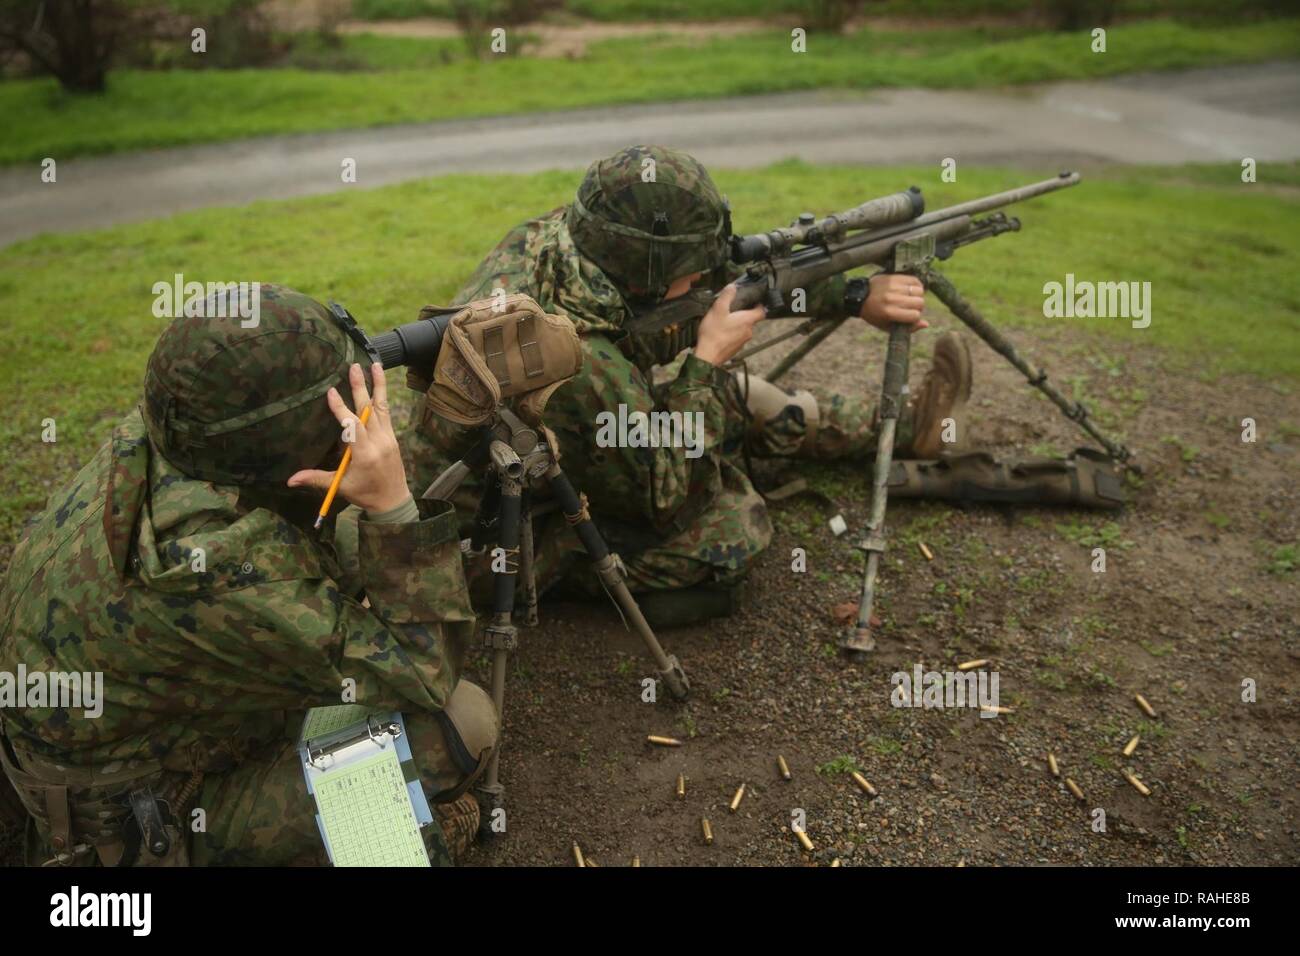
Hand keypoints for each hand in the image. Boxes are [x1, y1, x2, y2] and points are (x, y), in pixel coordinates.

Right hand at [287, 362, 411, 514]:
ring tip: (374, 364)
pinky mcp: (392, 436)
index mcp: (365, 455)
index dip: (341, 409)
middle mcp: (379, 442)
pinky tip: (380, 380)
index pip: (352, 426)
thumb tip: (289, 480)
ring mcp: (388, 437)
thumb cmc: (365, 494)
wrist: (393, 501)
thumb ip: (316, 479)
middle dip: (360, 387)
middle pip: (368, 411)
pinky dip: (383, 396)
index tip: (331, 392)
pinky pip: (387, 412)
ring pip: (382, 407)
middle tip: (353, 367)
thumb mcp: (340, 486)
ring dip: (378, 385)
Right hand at [694, 284, 767, 365]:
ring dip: (736, 324)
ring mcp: (742, 342)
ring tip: (724, 322)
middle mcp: (748, 332)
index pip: (762, 311)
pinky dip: (731, 334)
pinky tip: (720, 333)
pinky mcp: (736, 349)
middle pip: (751, 320)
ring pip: (743, 329)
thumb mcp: (718, 309)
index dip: (759, 305)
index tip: (753, 301)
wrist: (707, 356)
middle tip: (732, 310)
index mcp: (747, 320)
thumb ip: (727, 296)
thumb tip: (732, 287)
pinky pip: (737, 338)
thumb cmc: (713, 334)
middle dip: (743, 314)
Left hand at [862, 273, 928, 332]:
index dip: (915, 317)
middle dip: (918, 307)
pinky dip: (916, 285)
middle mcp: (892, 299)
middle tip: (910, 307)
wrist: (859, 296)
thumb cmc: (874, 314)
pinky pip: (915, 280)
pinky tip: (910, 289)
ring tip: (909, 298)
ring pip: (919, 291)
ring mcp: (894, 287)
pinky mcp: (894, 277)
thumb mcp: (886, 326)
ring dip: (917, 295)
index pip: (915, 315)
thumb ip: (907, 328)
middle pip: (920, 303)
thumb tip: (926, 324)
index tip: (910, 316)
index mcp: (890, 313)